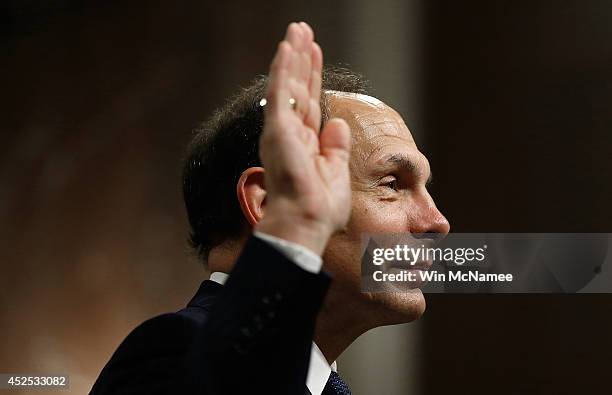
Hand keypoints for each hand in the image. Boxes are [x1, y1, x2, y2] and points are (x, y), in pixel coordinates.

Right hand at [255, 22, 351, 255]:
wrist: (306, 224)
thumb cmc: (319, 208)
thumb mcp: (336, 172)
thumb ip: (336, 147)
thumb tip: (337, 124)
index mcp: (306, 142)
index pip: (310, 101)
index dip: (312, 75)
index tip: (314, 52)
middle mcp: (291, 133)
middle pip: (298, 87)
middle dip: (301, 58)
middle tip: (302, 30)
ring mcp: (282, 130)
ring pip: (288, 85)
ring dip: (293, 56)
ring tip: (297, 30)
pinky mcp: (278, 130)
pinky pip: (281, 94)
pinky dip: (283, 70)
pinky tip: (287, 48)